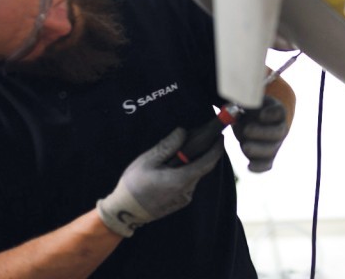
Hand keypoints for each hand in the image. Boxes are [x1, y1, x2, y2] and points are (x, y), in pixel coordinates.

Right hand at [96, 127, 221, 236]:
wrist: (124, 213)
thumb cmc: (133, 186)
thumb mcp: (147, 161)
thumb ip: (167, 146)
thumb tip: (183, 132)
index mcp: (181, 180)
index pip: (208, 162)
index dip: (217, 148)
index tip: (220, 136)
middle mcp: (187, 191)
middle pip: (203, 167)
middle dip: (205, 152)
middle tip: (200, 137)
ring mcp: (184, 198)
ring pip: (195, 175)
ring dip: (194, 162)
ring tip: (184, 150)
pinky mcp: (179, 202)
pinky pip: (189, 183)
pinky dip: (188, 172)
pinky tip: (176, 166)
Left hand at [232, 95, 288, 172]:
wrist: (253, 121)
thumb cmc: (251, 109)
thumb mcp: (249, 101)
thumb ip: (243, 102)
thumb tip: (233, 104)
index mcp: (277, 112)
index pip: (279, 112)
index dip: (271, 114)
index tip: (261, 115)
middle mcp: (279, 129)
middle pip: (277, 132)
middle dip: (262, 132)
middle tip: (247, 130)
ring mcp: (274, 144)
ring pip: (271, 150)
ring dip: (259, 150)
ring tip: (245, 147)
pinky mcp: (267, 157)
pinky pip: (266, 165)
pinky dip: (259, 167)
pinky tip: (249, 167)